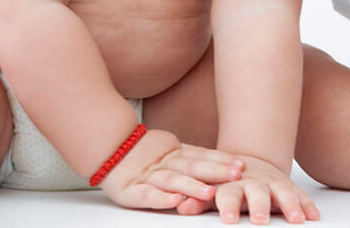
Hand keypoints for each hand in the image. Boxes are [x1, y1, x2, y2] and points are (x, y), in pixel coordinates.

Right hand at [98, 129, 244, 210]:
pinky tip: (175, 201)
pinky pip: (148, 195)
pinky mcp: (132, 191)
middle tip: (236, 175)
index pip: (201, 155)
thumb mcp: (170, 150)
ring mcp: (149, 176)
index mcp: (175, 154)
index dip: (221, 159)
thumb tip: (227, 162)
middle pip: (193, 166)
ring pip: (173, 180)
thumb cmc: (143, 155)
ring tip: (209, 193)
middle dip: (215, 171)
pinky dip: (161, 198)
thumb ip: (192, 156)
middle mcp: (165, 164)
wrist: (108, 147)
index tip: (241, 164)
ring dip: (192, 186)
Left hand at [178, 155, 319, 224]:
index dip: (228, 205)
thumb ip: (198, 200)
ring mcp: (272, 184)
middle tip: (260, 219)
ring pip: (282, 192)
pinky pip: (300, 194)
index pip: (228, 193)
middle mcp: (253, 183)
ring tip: (296, 219)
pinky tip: (313, 216)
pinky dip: (307, 204)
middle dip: (260, 205)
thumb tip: (182, 206)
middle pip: (257, 193)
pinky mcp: (287, 186)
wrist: (245, 163)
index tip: (228, 219)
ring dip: (290, 205)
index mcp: (231, 184)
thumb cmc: (225, 183)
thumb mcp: (210, 190)